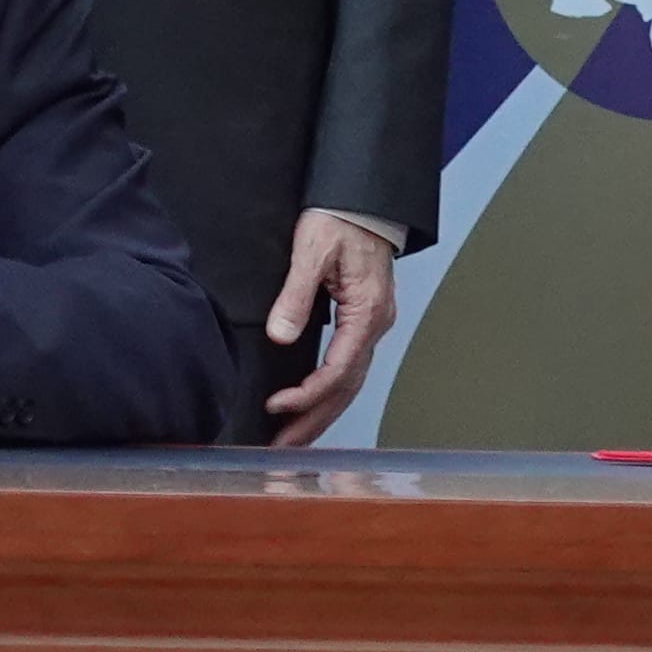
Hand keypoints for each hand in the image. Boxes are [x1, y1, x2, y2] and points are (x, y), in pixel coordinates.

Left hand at [261, 211, 400, 446]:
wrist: (364, 201)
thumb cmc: (341, 220)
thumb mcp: (312, 251)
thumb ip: (295, 294)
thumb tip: (280, 335)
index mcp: (367, 313)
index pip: (338, 370)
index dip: (307, 394)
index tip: (276, 406)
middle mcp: (375, 326)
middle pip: (346, 389)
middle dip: (314, 422)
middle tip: (282, 450)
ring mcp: (372, 326)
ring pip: (349, 384)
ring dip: (321, 415)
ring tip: (292, 441)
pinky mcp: (363, 323)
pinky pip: (348, 370)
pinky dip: (328, 394)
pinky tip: (310, 407)